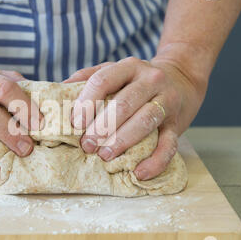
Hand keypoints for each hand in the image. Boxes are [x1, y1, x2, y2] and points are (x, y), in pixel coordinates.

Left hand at [64, 56, 205, 179]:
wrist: (182, 79)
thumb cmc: (137, 80)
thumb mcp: (115, 70)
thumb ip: (87, 77)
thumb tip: (58, 92)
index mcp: (129, 67)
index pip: (103, 80)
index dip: (86, 102)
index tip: (74, 123)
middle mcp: (150, 80)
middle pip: (123, 103)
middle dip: (102, 127)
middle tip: (86, 145)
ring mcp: (167, 101)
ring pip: (145, 121)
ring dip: (122, 141)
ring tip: (105, 156)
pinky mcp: (177, 123)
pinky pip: (169, 144)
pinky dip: (155, 161)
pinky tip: (139, 173)